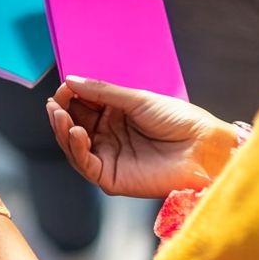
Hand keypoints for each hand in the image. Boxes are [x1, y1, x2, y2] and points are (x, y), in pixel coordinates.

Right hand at [46, 76, 237, 197]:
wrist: (204, 147)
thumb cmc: (179, 120)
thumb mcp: (136, 99)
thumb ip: (102, 92)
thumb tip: (70, 80)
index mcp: (113, 115)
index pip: (80, 106)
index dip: (69, 97)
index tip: (63, 87)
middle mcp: (108, 136)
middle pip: (72, 126)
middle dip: (60, 114)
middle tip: (54, 103)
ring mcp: (109, 158)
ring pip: (73, 147)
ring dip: (63, 130)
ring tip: (60, 115)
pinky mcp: (112, 178)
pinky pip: (86, 165)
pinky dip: (77, 149)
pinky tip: (77, 133)